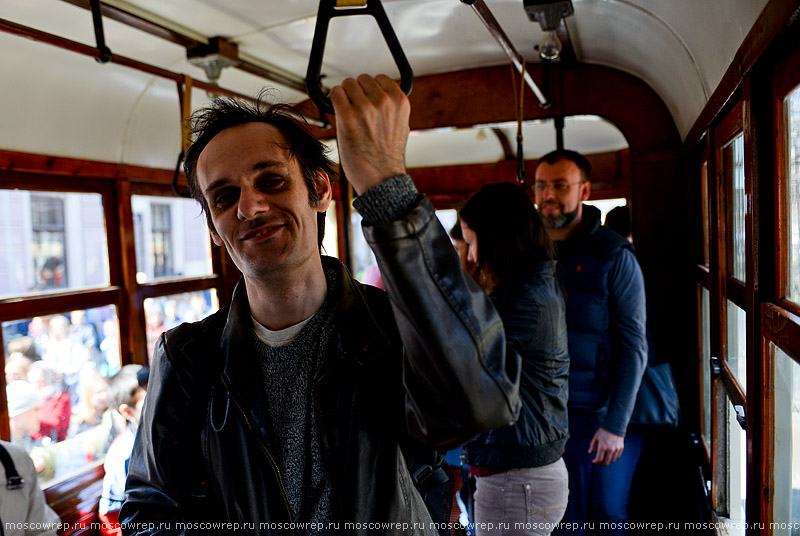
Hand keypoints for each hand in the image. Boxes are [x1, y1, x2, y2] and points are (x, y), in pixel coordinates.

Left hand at [329, 74, 409, 194]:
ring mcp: (365, 108)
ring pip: (348, 84)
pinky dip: (334, 100)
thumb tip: (375, 95)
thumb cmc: (388, 158)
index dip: (371, 89)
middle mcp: (384, 101)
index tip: (367, 98)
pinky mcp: (347, 117)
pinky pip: (335, 94)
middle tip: (356, 109)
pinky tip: (337, 111)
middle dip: (357, 92)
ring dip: (345, 96)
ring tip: (348, 113)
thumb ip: (391, 107)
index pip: (381, 78)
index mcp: (399, 101)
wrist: (381, 179)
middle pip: (362, 79)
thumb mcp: (401, 125)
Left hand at [588, 427, 624, 464]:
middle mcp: (610, 449)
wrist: (615, 425)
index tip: (594, 461)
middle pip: (606, 462)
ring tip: (604, 459)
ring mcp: (616, 449)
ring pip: (612, 460)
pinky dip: (614, 458)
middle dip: (601, 463)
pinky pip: (617, 456)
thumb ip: (592, 446)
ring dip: (608, 461)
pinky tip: (610, 456)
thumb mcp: (596, 437)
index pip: (599, 459)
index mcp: (603, 447)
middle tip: (599, 462)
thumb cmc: (604, 431)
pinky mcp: (621, 448)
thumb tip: (589, 452)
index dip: (595, 461)